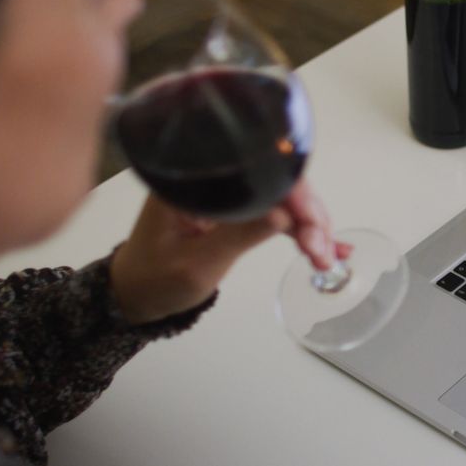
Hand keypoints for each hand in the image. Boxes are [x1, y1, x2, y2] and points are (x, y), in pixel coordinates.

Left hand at [110, 180, 349, 324]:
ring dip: (311, 226)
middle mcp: (214, 178)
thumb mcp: (195, 264)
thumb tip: (284, 217)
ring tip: (330, 256)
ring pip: (284, 199)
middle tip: (324, 249)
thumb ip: (238, 236)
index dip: (292, 193)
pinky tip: (328, 248)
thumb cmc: (154, 279)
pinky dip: (303, 231)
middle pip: (277, 181)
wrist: (135, 295)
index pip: (255, 170)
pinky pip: (278, 214)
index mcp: (193, 178)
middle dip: (308, 214)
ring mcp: (229, 193)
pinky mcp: (239, 209)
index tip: (312, 224)